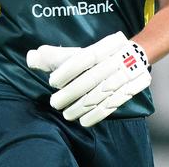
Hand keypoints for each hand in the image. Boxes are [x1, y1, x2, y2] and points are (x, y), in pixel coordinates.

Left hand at [27, 32, 150, 126]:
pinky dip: (96, 115)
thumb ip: (55, 55)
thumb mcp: (81, 49)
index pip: (84, 58)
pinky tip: (83, 121)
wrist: (137, 54)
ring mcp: (125, 76)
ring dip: (81, 107)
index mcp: (103, 46)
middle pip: (91, 79)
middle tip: (54, 103)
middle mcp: (116, 60)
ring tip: (66, 114)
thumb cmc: (100, 53)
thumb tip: (31, 57)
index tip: (52, 81)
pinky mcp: (131, 90)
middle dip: (71, 93)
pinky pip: (113, 105)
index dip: (67, 70)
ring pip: (101, 94)